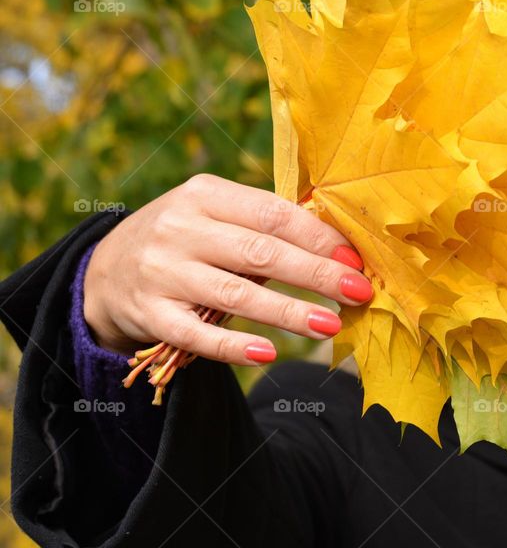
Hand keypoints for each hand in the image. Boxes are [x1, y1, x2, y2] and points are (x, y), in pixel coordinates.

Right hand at [83, 174, 371, 364]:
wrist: (106, 269)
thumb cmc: (187, 238)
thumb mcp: (215, 214)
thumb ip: (265, 224)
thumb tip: (339, 246)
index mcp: (205, 194)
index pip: (273, 214)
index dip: (319, 238)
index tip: (355, 260)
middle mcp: (181, 229)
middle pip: (260, 253)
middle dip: (316, 274)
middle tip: (359, 292)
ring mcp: (163, 272)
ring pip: (235, 295)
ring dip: (288, 312)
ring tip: (330, 324)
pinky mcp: (150, 314)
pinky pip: (197, 335)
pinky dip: (234, 346)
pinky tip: (270, 353)